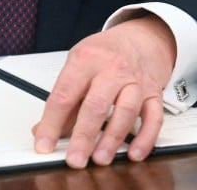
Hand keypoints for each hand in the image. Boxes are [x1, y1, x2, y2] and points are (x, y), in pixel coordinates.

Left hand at [32, 15, 176, 167]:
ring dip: (112, 139)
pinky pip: (153, 117)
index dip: (52, 123)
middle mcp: (112, 69)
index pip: (64, 95)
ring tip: (100, 159)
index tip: (44, 144)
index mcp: (85, 59)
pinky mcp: (153, 93)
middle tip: (74, 159)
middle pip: (96, 105)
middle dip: (84, 136)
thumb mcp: (78, 65)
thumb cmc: (105, 53)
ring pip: (125, 111)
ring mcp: (135, 81)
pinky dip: (145, 138)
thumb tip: (42, 130)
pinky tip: (134, 153)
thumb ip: (63, 98)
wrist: (140, 38)